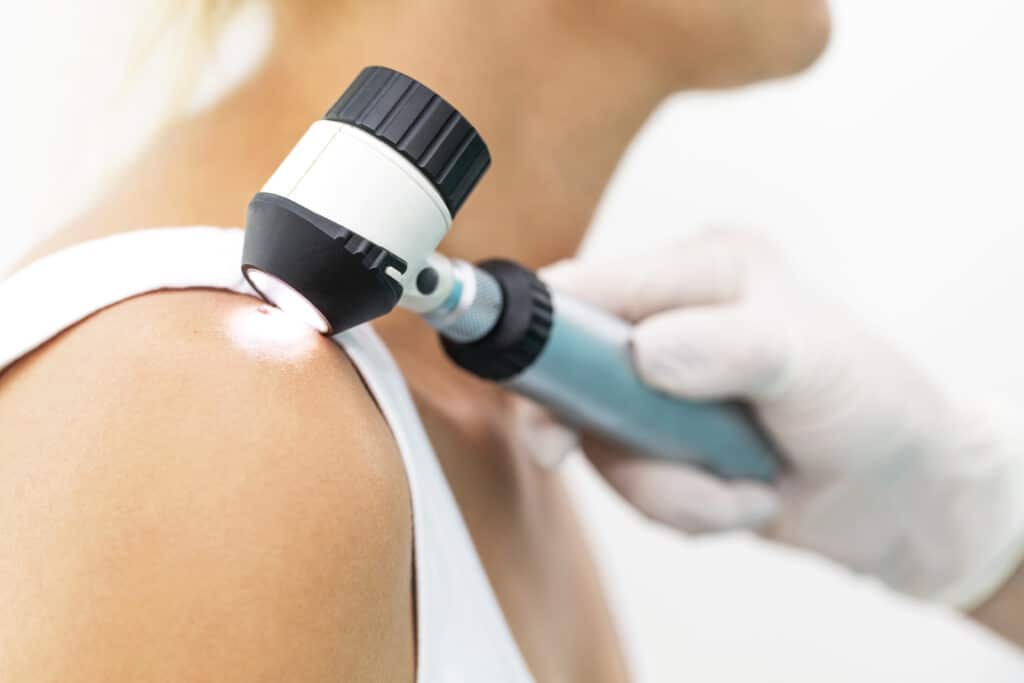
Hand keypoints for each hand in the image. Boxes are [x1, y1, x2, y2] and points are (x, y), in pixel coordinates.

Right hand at [539, 228, 1023, 607]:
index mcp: (702, 269)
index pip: (589, 287)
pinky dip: (684, 509)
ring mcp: (661, 385)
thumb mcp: (815, 361)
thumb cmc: (877, 407)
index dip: (546, 341)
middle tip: (654, 474)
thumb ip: (731, 346)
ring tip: (746, 490)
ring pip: (601, 445)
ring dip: (669, 489)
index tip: (549, 416)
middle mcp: (671, 318)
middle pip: (572, 376)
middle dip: (616, 442)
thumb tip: (643, 352)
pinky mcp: (662, 440)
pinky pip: (633, 486)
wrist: (905, 495)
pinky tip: (743, 499)